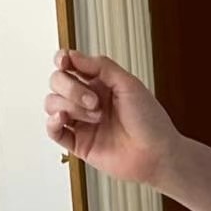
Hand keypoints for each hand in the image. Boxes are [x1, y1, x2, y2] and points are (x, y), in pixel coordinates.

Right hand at [44, 48, 177, 185]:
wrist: (157, 155)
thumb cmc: (150, 122)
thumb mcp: (129, 84)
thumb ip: (101, 66)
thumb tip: (73, 55)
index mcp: (100, 84)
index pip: (69, 66)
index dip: (62, 60)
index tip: (65, 62)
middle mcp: (88, 100)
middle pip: (57, 82)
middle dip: (71, 88)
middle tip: (95, 102)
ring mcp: (82, 122)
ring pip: (53, 103)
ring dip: (70, 106)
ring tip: (96, 117)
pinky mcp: (79, 143)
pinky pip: (53, 131)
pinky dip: (52, 122)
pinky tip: (63, 119)